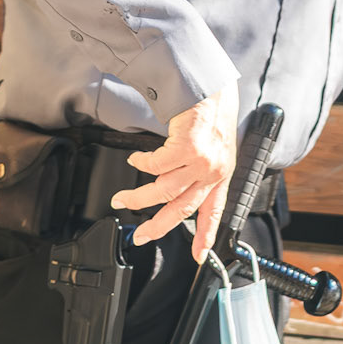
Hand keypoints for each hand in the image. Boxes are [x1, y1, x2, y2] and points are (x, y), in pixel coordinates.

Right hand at [112, 84, 238, 261]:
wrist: (213, 88)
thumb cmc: (212, 115)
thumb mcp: (215, 150)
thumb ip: (200, 172)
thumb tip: (175, 190)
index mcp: (221, 176)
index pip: (214, 212)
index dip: (205, 235)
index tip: (199, 256)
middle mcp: (213, 172)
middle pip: (182, 209)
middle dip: (157, 227)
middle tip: (140, 236)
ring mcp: (201, 161)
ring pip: (163, 191)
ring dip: (138, 198)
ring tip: (121, 199)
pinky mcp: (188, 148)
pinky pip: (155, 165)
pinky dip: (141, 165)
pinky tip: (136, 160)